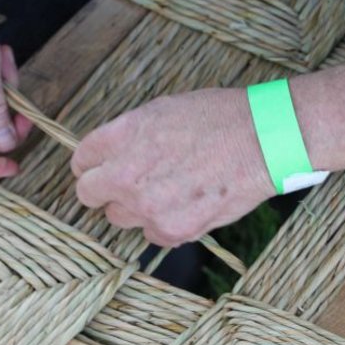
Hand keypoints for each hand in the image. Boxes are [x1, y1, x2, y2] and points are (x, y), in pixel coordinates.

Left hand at [71, 88, 274, 246]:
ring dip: (135, 207)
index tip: (99, 168)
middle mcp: (127, 173)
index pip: (82, 160)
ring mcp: (148, 205)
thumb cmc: (219, 118)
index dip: (91, 164)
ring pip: (119, 217)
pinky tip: (187, 203)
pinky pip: (151, 234)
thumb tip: (112, 154)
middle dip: (104, 190)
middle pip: (89, 194)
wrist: (263, 141)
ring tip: (167, 191)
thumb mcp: (164, 110)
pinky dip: (163, 223)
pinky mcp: (171, 230)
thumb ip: (129, 134)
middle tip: (127, 185)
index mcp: (123, 135)